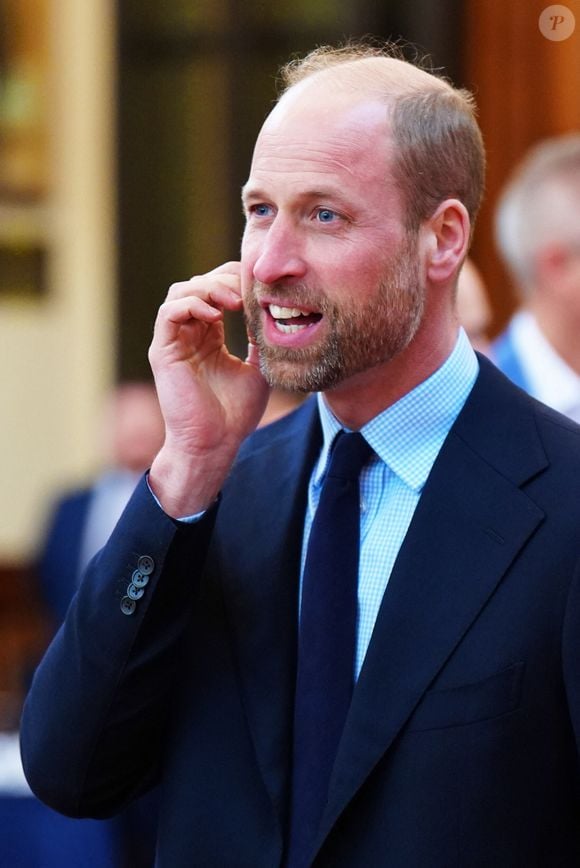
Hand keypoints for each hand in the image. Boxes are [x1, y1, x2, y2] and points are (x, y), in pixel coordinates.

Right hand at [148, 262, 269, 515]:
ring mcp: (174, 341)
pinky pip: (169, 312)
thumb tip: (274, 310)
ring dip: (208, 288)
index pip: (216, 291)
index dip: (236, 281)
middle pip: (199, 284)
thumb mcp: (259, 367)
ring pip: (181, 292)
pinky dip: (191, 304)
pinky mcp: (163, 351)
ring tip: (234, 300)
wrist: (216, 443)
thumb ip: (261, 338)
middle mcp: (189, 334)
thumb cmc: (236, 413)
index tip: (260, 288)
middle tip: (248, 290)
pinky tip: (215, 313)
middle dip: (224, 279)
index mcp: (209, 336)